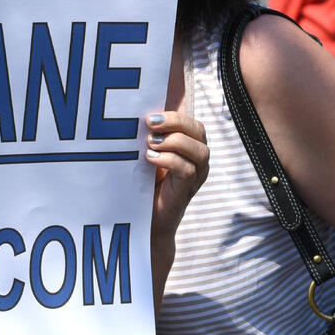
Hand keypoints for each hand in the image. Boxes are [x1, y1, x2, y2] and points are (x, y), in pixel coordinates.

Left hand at [144, 112, 208, 265]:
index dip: (175, 116)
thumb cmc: (144, 183)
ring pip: (199, 151)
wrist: (144, 219)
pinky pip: (188, 170)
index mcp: (189, 147)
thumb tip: (135, 115)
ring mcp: (196, 176)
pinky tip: (151, 158)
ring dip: (174, 142)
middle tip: (150, 125)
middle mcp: (197, 159)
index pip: (192, 123)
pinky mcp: (187, 190)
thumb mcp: (146, 154)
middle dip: (175, 123)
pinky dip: (170, 160)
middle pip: (199, 131)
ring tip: (150, 144)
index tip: (150, 117)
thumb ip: (149, 137)